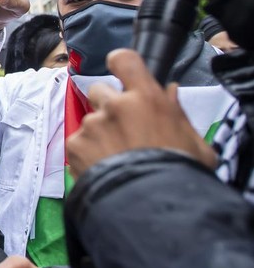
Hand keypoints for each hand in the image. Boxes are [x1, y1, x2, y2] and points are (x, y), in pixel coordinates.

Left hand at [66, 49, 216, 177]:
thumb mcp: (193, 142)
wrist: (150, 207)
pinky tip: (102, 169)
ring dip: (98, 134)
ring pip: (90, 121)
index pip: (124, 60)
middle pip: (100, 91)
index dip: (120, 63)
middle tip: (122, 130)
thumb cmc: (177, 174)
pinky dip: (86, 154)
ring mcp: (92, 125)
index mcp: (146, 98)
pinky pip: (78, 143)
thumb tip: (170, 91)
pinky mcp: (75, 145)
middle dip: (108, 106)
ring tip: (115, 159)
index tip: (120, 71)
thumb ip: (177, 113)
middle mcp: (115, 105)